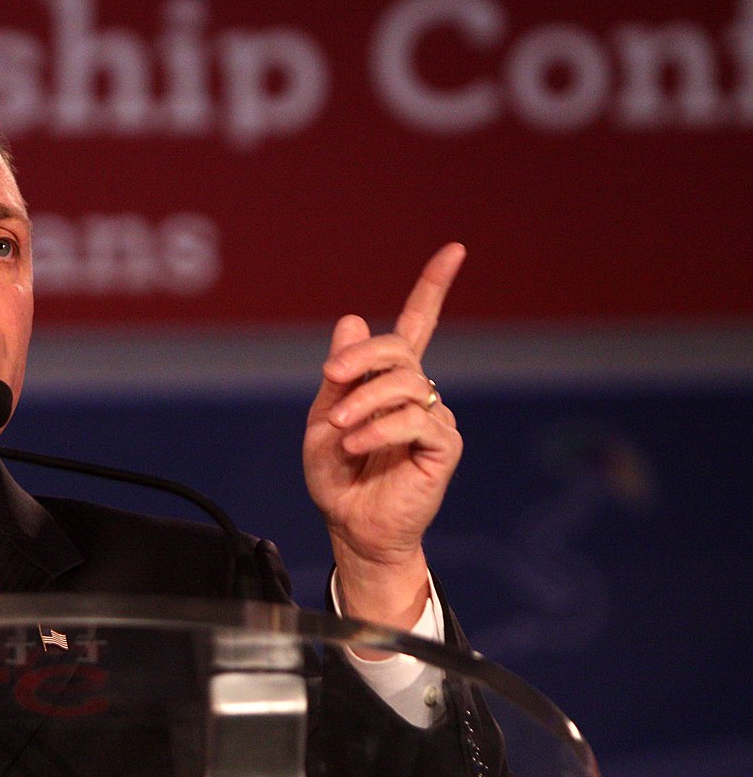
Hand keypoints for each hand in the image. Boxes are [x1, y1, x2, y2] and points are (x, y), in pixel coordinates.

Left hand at [303, 244, 464, 626]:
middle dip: (361, 357)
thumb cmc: (337, 477)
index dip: (433, 288)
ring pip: (404, 384)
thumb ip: (339, 375)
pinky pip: (415, 420)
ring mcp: (434, 417)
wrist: (349, 525)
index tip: (454, 251)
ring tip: (341, 432)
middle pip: (399, 349)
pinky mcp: (443, 446)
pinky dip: (379, 428)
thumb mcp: (323, 419)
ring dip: (363, 401)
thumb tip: (351, 320)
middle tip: (332, 377)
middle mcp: (418, 393)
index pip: (417, 326)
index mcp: (389, 382)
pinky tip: (358, 445)